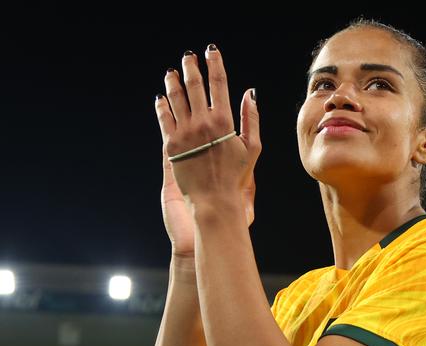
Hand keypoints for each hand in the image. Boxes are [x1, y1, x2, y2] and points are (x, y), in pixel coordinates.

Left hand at [155, 45, 259, 230]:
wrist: (214, 200)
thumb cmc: (235, 177)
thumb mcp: (252, 148)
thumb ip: (251, 118)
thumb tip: (250, 93)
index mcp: (224, 121)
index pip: (219, 83)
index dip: (215, 64)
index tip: (212, 52)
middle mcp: (203, 123)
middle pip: (195, 85)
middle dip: (191, 67)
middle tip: (188, 56)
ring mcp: (185, 133)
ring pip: (176, 98)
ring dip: (173, 82)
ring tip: (172, 73)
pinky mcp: (171, 145)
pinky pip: (164, 118)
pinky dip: (162, 105)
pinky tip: (161, 98)